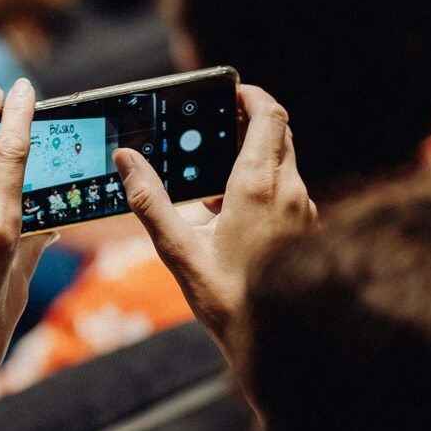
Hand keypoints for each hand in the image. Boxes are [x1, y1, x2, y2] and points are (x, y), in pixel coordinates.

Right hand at [117, 84, 314, 343]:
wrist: (275, 340)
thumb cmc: (227, 297)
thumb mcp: (177, 249)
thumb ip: (150, 201)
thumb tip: (126, 160)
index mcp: (258, 186)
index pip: (269, 116)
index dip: (252, 95)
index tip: (231, 90)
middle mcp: (289, 191)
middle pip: (280, 133)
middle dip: (252, 119)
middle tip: (221, 118)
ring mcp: (302, 210)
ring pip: (285, 161)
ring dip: (258, 152)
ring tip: (219, 164)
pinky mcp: (305, 229)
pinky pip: (287, 189)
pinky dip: (265, 181)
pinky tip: (233, 208)